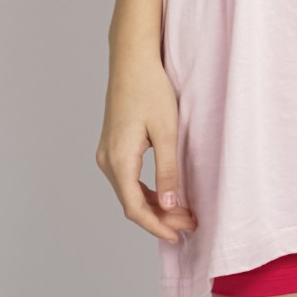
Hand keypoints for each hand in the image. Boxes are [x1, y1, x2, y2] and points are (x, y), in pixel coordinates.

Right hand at [96, 50, 197, 244]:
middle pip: (131, 203)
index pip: (135, 208)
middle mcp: (107, 160)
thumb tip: (170, 204)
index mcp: (119, 159)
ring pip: (128, 192)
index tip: (178, 236)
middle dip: (160, 217)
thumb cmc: (150, 89)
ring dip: (153, 205)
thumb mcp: (167, 131)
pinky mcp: (112, 146)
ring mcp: (106, 153)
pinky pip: (127, 179)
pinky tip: (165, 193)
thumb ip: (168, 170)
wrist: (132, 60)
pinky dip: (145, 191)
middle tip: (190, 222)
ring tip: (182, 212)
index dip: (157, 226)